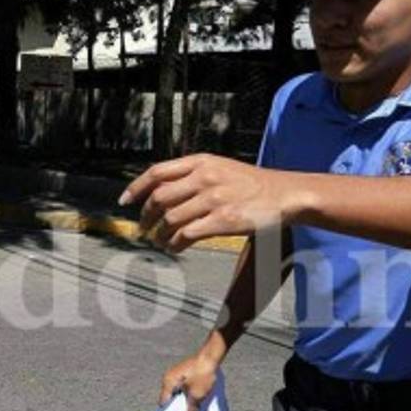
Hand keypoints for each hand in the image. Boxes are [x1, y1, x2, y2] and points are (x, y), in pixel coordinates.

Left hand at [119, 153, 301, 251]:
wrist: (286, 193)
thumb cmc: (250, 183)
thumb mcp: (219, 167)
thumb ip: (191, 174)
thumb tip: (159, 190)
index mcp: (201, 162)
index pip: (157, 172)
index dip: (136, 187)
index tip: (124, 201)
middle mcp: (205, 177)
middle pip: (159, 198)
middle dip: (146, 217)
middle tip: (144, 229)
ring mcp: (214, 198)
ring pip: (170, 219)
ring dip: (160, 235)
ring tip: (160, 242)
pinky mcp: (224, 220)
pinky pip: (188, 235)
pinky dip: (176, 244)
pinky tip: (176, 248)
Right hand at [161, 349, 221, 410]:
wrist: (211, 356)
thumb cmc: (202, 373)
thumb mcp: (198, 395)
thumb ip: (192, 410)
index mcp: (168, 382)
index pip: (164, 403)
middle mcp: (169, 377)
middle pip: (170, 398)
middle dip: (178, 408)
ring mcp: (176, 374)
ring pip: (177, 393)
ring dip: (184, 401)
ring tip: (192, 410)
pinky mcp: (184, 373)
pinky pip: (183, 387)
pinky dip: (188, 394)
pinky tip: (196, 399)